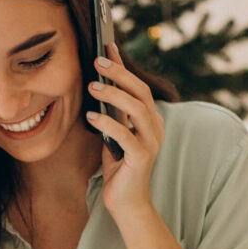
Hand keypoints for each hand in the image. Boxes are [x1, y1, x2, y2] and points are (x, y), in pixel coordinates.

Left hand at [86, 42, 165, 221]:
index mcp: (150, 119)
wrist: (127, 202)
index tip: (108, 45)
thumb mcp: (114, 135)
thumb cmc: (119, 167)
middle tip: (97, 60)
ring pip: (137, 109)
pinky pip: (126, 135)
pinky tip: (92, 116)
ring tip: (92, 85)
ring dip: (114, 95)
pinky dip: (108, 124)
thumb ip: (112, 114)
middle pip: (140, 92)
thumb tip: (97, 85)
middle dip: (119, 73)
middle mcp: (155, 127)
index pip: (138, 85)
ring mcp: (152, 142)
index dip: (123, 65)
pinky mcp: (142, 158)